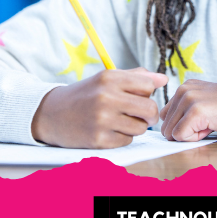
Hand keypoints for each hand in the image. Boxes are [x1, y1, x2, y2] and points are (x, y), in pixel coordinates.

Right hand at [31, 67, 167, 147]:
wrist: (52, 113)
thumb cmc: (86, 94)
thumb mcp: (106, 78)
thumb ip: (136, 77)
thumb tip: (164, 79)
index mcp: (109, 78)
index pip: (147, 84)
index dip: (148, 92)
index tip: (140, 95)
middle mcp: (106, 97)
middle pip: (150, 108)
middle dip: (149, 113)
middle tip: (141, 113)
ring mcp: (102, 120)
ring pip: (141, 127)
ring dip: (137, 126)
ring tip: (122, 120)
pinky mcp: (99, 140)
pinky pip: (127, 140)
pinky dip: (123, 136)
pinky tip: (110, 130)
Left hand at [160, 79, 216, 141]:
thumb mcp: (204, 102)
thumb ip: (185, 110)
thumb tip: (166, 130)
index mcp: (185, 86)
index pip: (166, 116)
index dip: (182, 125)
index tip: (202, 119)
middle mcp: (184, 89)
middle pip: (166, 125)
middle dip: (184, 131)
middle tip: (207, 123)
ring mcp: (189, 99)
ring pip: (171, 132)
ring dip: (190, 135)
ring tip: (209, 123)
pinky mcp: (195, 111)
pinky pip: (180, 136)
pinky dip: (195, 139)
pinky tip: (211, 126)